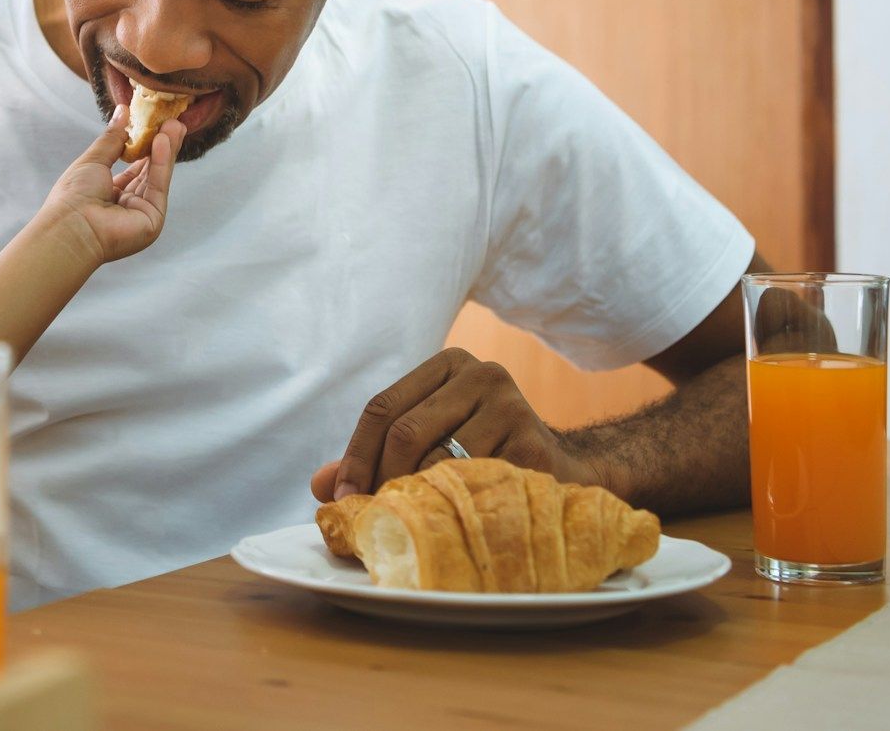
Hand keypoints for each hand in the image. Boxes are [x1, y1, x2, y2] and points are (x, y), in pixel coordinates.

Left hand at [38, 107, 182, 263]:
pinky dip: (162, 163)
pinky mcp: (153, 219)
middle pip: (148, 171)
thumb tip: (123, 110)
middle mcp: (126, 206)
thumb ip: (112, 138)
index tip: (154, 124)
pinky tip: (163, 141)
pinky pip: (159, 186)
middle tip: (171, 120)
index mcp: (109, 195)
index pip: (133, 169)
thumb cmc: (73, 196)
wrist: (71, 226)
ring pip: (156, 176)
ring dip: (165, 150)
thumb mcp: (94, 160)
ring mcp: (141, 214)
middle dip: (160, 145)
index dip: (143, 147)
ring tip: (174, 124)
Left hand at [309, 348, 609, 500]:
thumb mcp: (432, 442)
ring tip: (409, 525)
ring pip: (438, 460)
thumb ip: (376, 456)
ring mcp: (512, 404)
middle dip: (381, 480)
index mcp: (448, 365)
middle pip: (406, 431)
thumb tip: (321, 484)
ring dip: (417, 499)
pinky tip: (449, 524)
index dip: (356, 456)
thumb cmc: (485, 455)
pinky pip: (475, 482)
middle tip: (373, 518)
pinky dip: (454, 508)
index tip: (343, 498)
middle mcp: (481, 373)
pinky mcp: (534, 443)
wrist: (568, 472)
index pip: (383, 408)